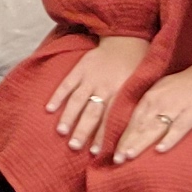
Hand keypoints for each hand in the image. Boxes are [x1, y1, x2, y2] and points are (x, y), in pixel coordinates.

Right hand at [43, 34, 146, 151]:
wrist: (126, 38)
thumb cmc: (137, 66)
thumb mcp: (141, 86)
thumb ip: (133, 106)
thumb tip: (134, 131)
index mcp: (121, 93)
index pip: (111, 119)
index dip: (104, 136)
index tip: (99, 153)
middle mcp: (104, 87)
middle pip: (92, 113)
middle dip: (83, 131)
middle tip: (75, 147)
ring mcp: (89, 78)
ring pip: (77, 100)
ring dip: (69, 117)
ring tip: (62, 132)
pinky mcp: (79, 69)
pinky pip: (66, 84)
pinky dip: (57, 96)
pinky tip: (50, 109)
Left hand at [112, 49, 191, 163]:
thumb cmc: (188, 84)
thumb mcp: (163, 90)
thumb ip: (151, 105)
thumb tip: (138, 124)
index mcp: (150, 96)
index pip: (132, 119)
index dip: (121, 136)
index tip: (110, 151)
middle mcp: (159, 101)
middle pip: (139, 125)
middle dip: (126, 143)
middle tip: (115, 159)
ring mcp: (176, 107)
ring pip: (154, 127)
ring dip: (140, 142)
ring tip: (129, 156)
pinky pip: (179, 128)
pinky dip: (169, 138)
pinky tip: (161, 149)